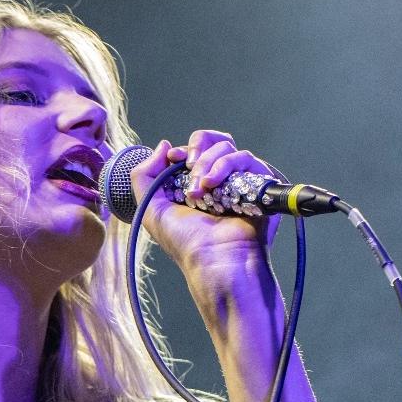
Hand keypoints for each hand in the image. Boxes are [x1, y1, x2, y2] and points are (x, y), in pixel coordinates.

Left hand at [129, 131, 280, 271]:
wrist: (215, 260)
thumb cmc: (185, 242)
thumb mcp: (151, 210)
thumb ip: (143, 175)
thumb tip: (164, 145)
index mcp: (194, 185)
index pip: (192, 150)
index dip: (182, 149)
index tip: (173, 158)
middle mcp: (218, 181)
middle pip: (210, 142)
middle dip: (195, 151)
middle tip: (189, 171)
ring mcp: (238, 181)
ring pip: (225, 147)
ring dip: (207, 162)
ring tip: (200, 189)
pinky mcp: (258, 183)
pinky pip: (244, 158)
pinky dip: (225, 165)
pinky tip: (213, 185)